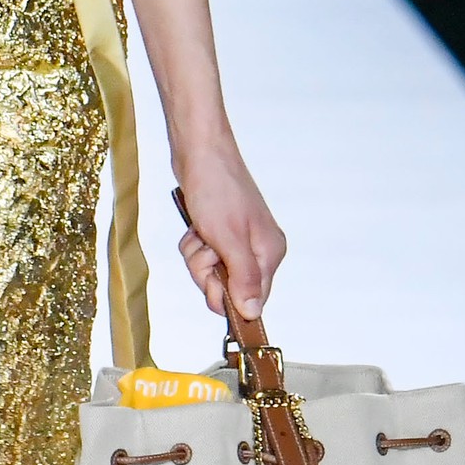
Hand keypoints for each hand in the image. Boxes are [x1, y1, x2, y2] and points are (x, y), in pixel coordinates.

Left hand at [173, 141, 285, 319]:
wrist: (199, 152)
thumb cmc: (217, 188)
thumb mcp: (229, 240)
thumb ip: (243, 279)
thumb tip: (254, 313)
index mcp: (269, 254)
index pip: (252, 299)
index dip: (226, 295)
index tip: (212, 276)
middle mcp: (258, 250)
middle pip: (228, 287)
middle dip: (206, 270)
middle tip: (206, 246)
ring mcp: (238, 241)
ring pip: (211, 271)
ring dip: (198, 255)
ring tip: (201, 232)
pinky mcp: (221, 232)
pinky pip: (203, 255)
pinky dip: (194, 244)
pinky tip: (196, 226)